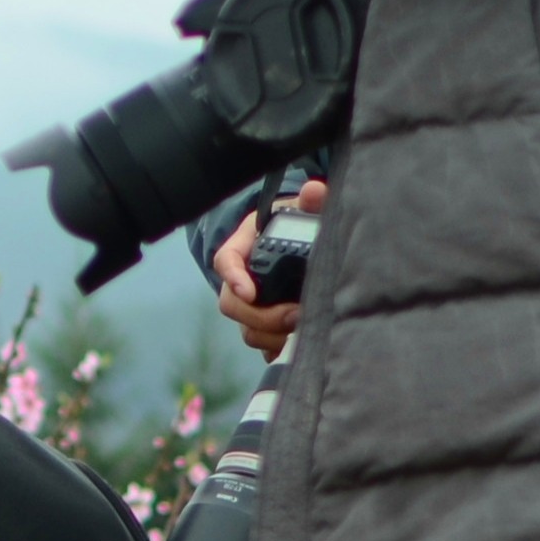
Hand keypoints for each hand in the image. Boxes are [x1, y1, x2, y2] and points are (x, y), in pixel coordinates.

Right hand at [212, 179, 330, 353]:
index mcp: (242, 249)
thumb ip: (310, 202)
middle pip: (232, 305)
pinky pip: (264, 347)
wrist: (298, 247)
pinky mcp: (265, 329)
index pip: (226, 262)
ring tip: (306, 330)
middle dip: (263, 316)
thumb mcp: (299, 211)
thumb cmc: (295, 226)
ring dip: (273, 335)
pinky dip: (281, 349)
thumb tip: (313, 191)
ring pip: (248, 331)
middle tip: (296, 315)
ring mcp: (250, 309)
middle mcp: (240, 282)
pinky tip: (303, 344)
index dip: (233, 277)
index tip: (249, 291)